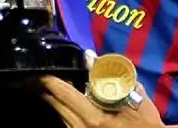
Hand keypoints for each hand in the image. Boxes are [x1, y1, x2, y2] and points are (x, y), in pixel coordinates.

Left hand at [37, 76, 163, 127]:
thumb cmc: (145, 126)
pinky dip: (62, 104)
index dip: (44, 78)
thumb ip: (114, 76)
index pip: (60, 92)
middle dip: (41, 86)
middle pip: (53, 101)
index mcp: (92, 119)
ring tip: (43, 81)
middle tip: (32, 72)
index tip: (33, 68)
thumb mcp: (135, 99)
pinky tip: (61, 96)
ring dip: (52, 95)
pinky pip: (65, 118)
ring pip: (58, 110)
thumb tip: (90, 57)